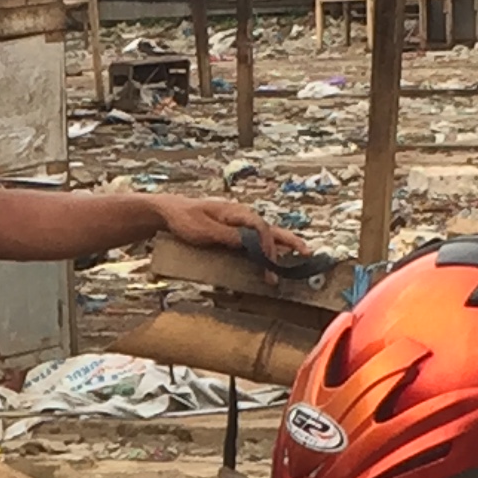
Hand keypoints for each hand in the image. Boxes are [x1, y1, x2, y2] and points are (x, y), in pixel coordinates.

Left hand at [159, 194, 304, 256]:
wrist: (170, 212)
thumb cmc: (185, 220)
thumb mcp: (205, 231)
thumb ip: (228, 237)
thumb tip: (249, 244)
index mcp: (237, 213)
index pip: (261, 229)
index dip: (268, 247)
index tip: (269, 264)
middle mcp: (241, 216)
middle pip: (270, 229)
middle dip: (289, 241)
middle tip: (307, 252)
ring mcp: (237, 222)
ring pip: (265, 234)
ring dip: (281, 245)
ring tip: (299, 253)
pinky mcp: (232, 229)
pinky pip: (254, 238)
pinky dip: (267, 246)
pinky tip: (272, 255)